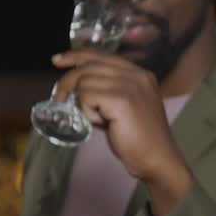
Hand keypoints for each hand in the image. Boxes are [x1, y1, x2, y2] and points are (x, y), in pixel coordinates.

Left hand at [51, 50, 185, 183]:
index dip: (76, 56)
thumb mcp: (123, 108)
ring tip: (99, 120)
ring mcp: (131, 85)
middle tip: (58, 98)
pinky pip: (87, 96)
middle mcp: (136, 75)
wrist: (157, 160)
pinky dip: (87, 112)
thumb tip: (76, 87)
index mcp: (139, 74)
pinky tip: (103, 123)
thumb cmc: (139, 140)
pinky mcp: (122, 99)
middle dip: (67, 81)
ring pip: (84, 82)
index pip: (101, 55)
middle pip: (89, 66)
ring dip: (83, 104)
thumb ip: (106, 92)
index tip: (58, 60)